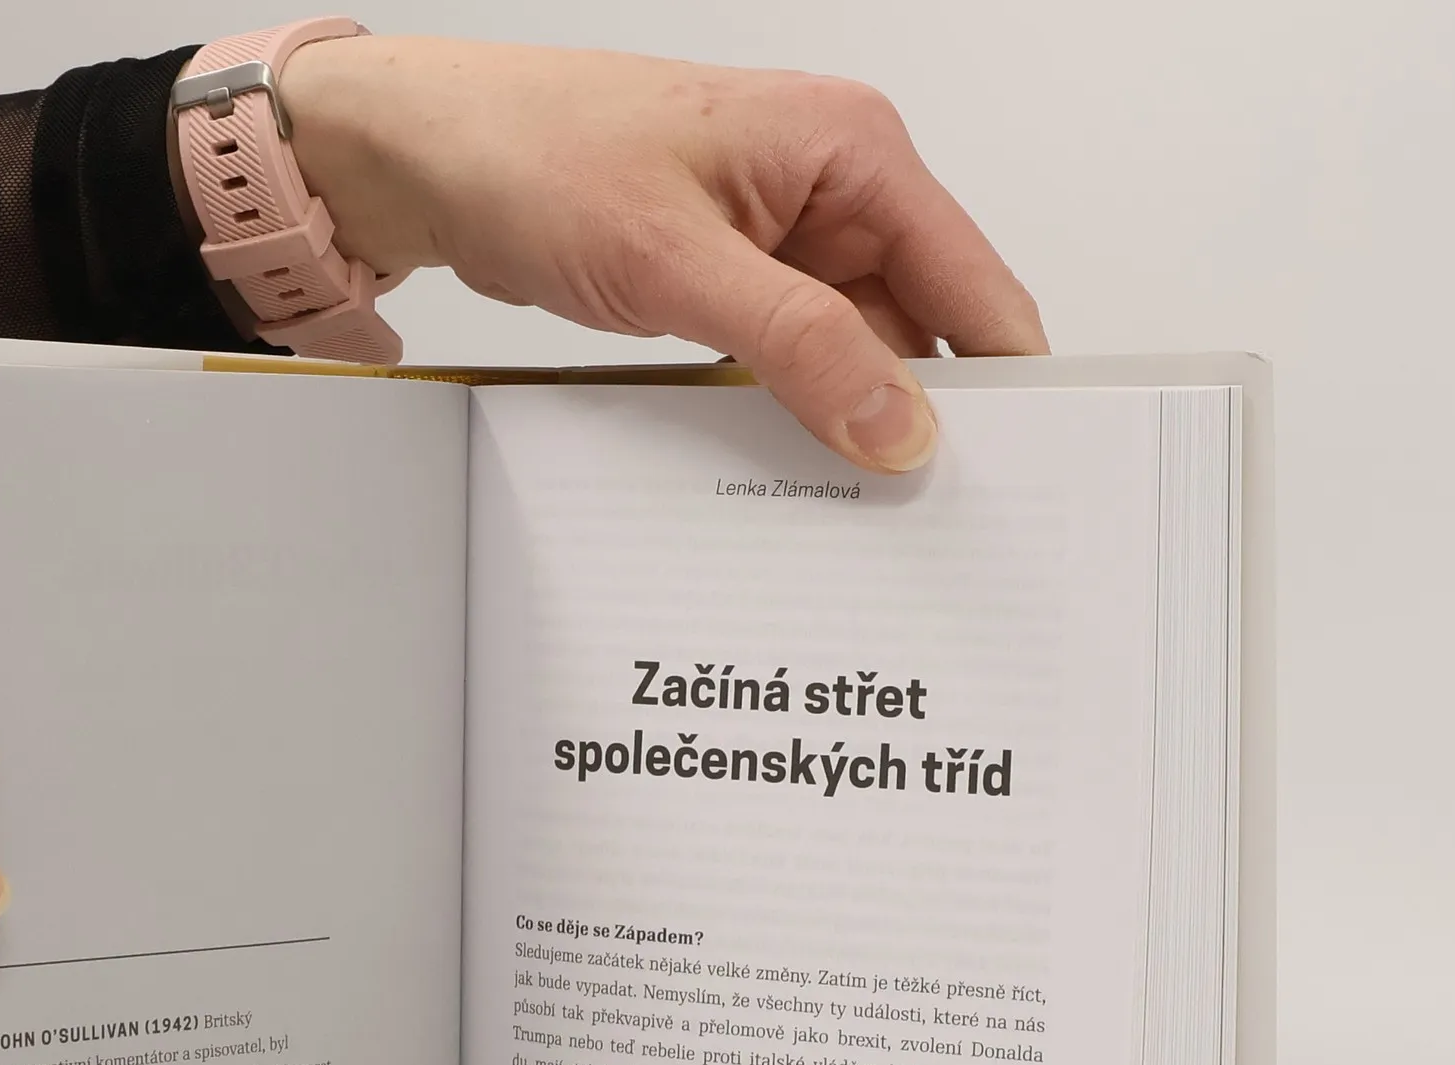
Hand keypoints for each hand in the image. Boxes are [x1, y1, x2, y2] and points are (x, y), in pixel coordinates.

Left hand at [283, 38, 1046, 471]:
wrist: (435, 157)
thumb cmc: (537, 155)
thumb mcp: (677, 261)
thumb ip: (798, 344)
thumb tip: (897, 423)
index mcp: (852, 152)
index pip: (973, 284)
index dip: (1006, 384)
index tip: (1019, 476)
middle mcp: (836, 191)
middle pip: (925, 329)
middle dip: (926, 419)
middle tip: (931, 522)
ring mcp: (788, 241)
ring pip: (858, 354)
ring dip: (854, 424)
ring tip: (863, 513)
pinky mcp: (741, 282)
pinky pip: (797, 360)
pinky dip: (797, 413)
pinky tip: (795, 473)